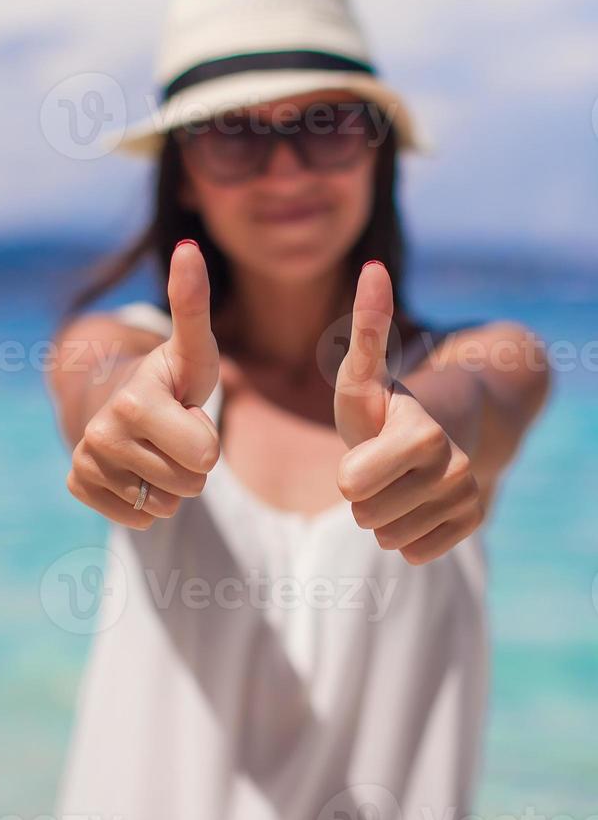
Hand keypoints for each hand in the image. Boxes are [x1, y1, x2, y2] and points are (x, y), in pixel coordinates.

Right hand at [67, 240, 220, 529]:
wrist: (119, 395)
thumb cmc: (170, 376)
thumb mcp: (192, 347)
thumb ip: (193, 305)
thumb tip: (187, 247)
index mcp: (136, 402)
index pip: (206, 457)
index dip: (207, 436)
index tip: (187, 412)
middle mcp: (102, 433)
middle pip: (190, 485)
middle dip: (192, 462)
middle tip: (174, 431)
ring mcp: (87, 460)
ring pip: (165, 505)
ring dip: (171, 482)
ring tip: (157, 447)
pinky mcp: (78, 483)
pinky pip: (137, 518)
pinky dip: (146, 501)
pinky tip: (137, 468)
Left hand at [334, 261, 483, 564]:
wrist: (452, 425)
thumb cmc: (393, 400)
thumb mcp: (365, 372)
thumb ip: (366, 329)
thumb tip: (374, 266)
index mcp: (423, 437)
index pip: (349, 487)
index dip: (348, 468)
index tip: (369, 443)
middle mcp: (454, 473)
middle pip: (366, 517)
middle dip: (363, 491)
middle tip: (382, 461)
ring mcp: (467, 501)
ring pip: (388, 538)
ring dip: (384, 512)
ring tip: (400, 478)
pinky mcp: (472, 524)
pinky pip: (413, 552)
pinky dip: (406, 530)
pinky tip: (417, 499)